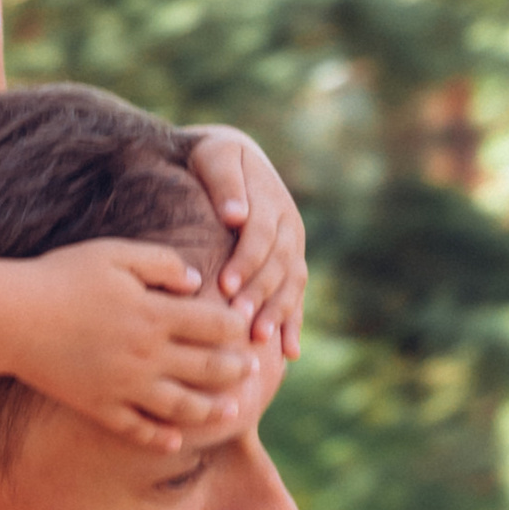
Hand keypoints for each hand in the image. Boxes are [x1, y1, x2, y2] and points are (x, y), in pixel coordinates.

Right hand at [11, 241, 255, 446]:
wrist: (12, 317)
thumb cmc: (62, 277)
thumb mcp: (114, 254)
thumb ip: (160, 263)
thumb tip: (196, 280)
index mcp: (155, 314)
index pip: (214, 324)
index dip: (237, 326)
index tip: (247, 328)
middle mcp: (147, 355)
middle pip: (207, 368)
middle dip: (235, 370)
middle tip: (253, 372)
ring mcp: (124, 386)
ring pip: (182, 406)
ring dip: (211, 411)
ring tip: (230, 412)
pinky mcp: (99, 407)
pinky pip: (137, 429)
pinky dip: (160, 438)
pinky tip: (176, 441)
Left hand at [186, 127, 306, 354]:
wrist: (229, 160)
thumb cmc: (212, 159)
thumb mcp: (216, 157)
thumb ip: (225, 183)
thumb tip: (236, 216)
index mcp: (271, 201)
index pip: (260, 235)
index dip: (245, 261)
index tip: (225, 285)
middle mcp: (288, 226)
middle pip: (278, 264)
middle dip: (260, 294)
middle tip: (240, 321)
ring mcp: (293, 248)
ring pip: (291, 283)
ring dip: (279, 312)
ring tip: (261, 339)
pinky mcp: (290, 266)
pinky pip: (295, 296)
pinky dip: (293, 323)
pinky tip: (290, 352)